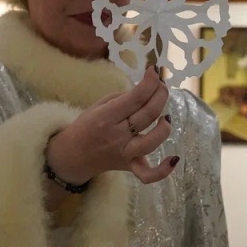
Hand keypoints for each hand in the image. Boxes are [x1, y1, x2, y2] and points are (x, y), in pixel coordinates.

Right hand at [45, 66, 177, 185]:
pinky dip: (163, 171)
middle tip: (163, 85)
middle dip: (160, 95)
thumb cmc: (86, 125)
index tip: (155, 71)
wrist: (73, 155)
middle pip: (147, 115)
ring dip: (164, 127)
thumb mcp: (98, 105)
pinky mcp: (130, 167)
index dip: (150, 82)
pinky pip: (148, 175)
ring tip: (165, 116)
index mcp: (106, 116)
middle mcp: (117, 135)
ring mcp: (125, 153)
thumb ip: (122, 98)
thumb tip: (147, 90)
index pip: (135, 98)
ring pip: (152, 142)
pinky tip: (174, 159)